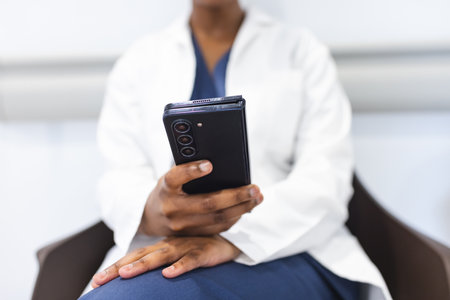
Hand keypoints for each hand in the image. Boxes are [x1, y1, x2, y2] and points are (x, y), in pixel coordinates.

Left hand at [92, 235, 239, 287]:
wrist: (226, 240)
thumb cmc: (196, 248)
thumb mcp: (175, 255)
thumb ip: (157, 263)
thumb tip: (135, 279)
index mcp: (160, 246)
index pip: (133, 256)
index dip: (114, 267)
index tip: (96, 281)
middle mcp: (169, 245)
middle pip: (140, 256)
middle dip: (119, 268)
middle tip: (100, 280)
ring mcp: (185, 248)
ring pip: (161, 257)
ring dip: (143, 265)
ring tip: (126, 274)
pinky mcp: (202, 253)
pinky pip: (189, 260)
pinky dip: (179, 267)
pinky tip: (169, 274)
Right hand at [140, 160, 262, 235]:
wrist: (152, 218)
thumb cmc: (168, 190)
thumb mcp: (171, 177)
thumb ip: (187, 171)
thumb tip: (215, 162)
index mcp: (165, 188)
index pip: (175, 178)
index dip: (191, 171)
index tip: (209, 165)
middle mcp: (172, 208)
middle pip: (207, 204)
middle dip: (235, 196)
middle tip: (255, 188)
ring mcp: (182, 225)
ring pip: (216, 219)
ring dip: (241, 209)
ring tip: (257, 198)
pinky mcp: (192, 235)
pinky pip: (217, 228)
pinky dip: (234, 218)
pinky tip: (246, 208)